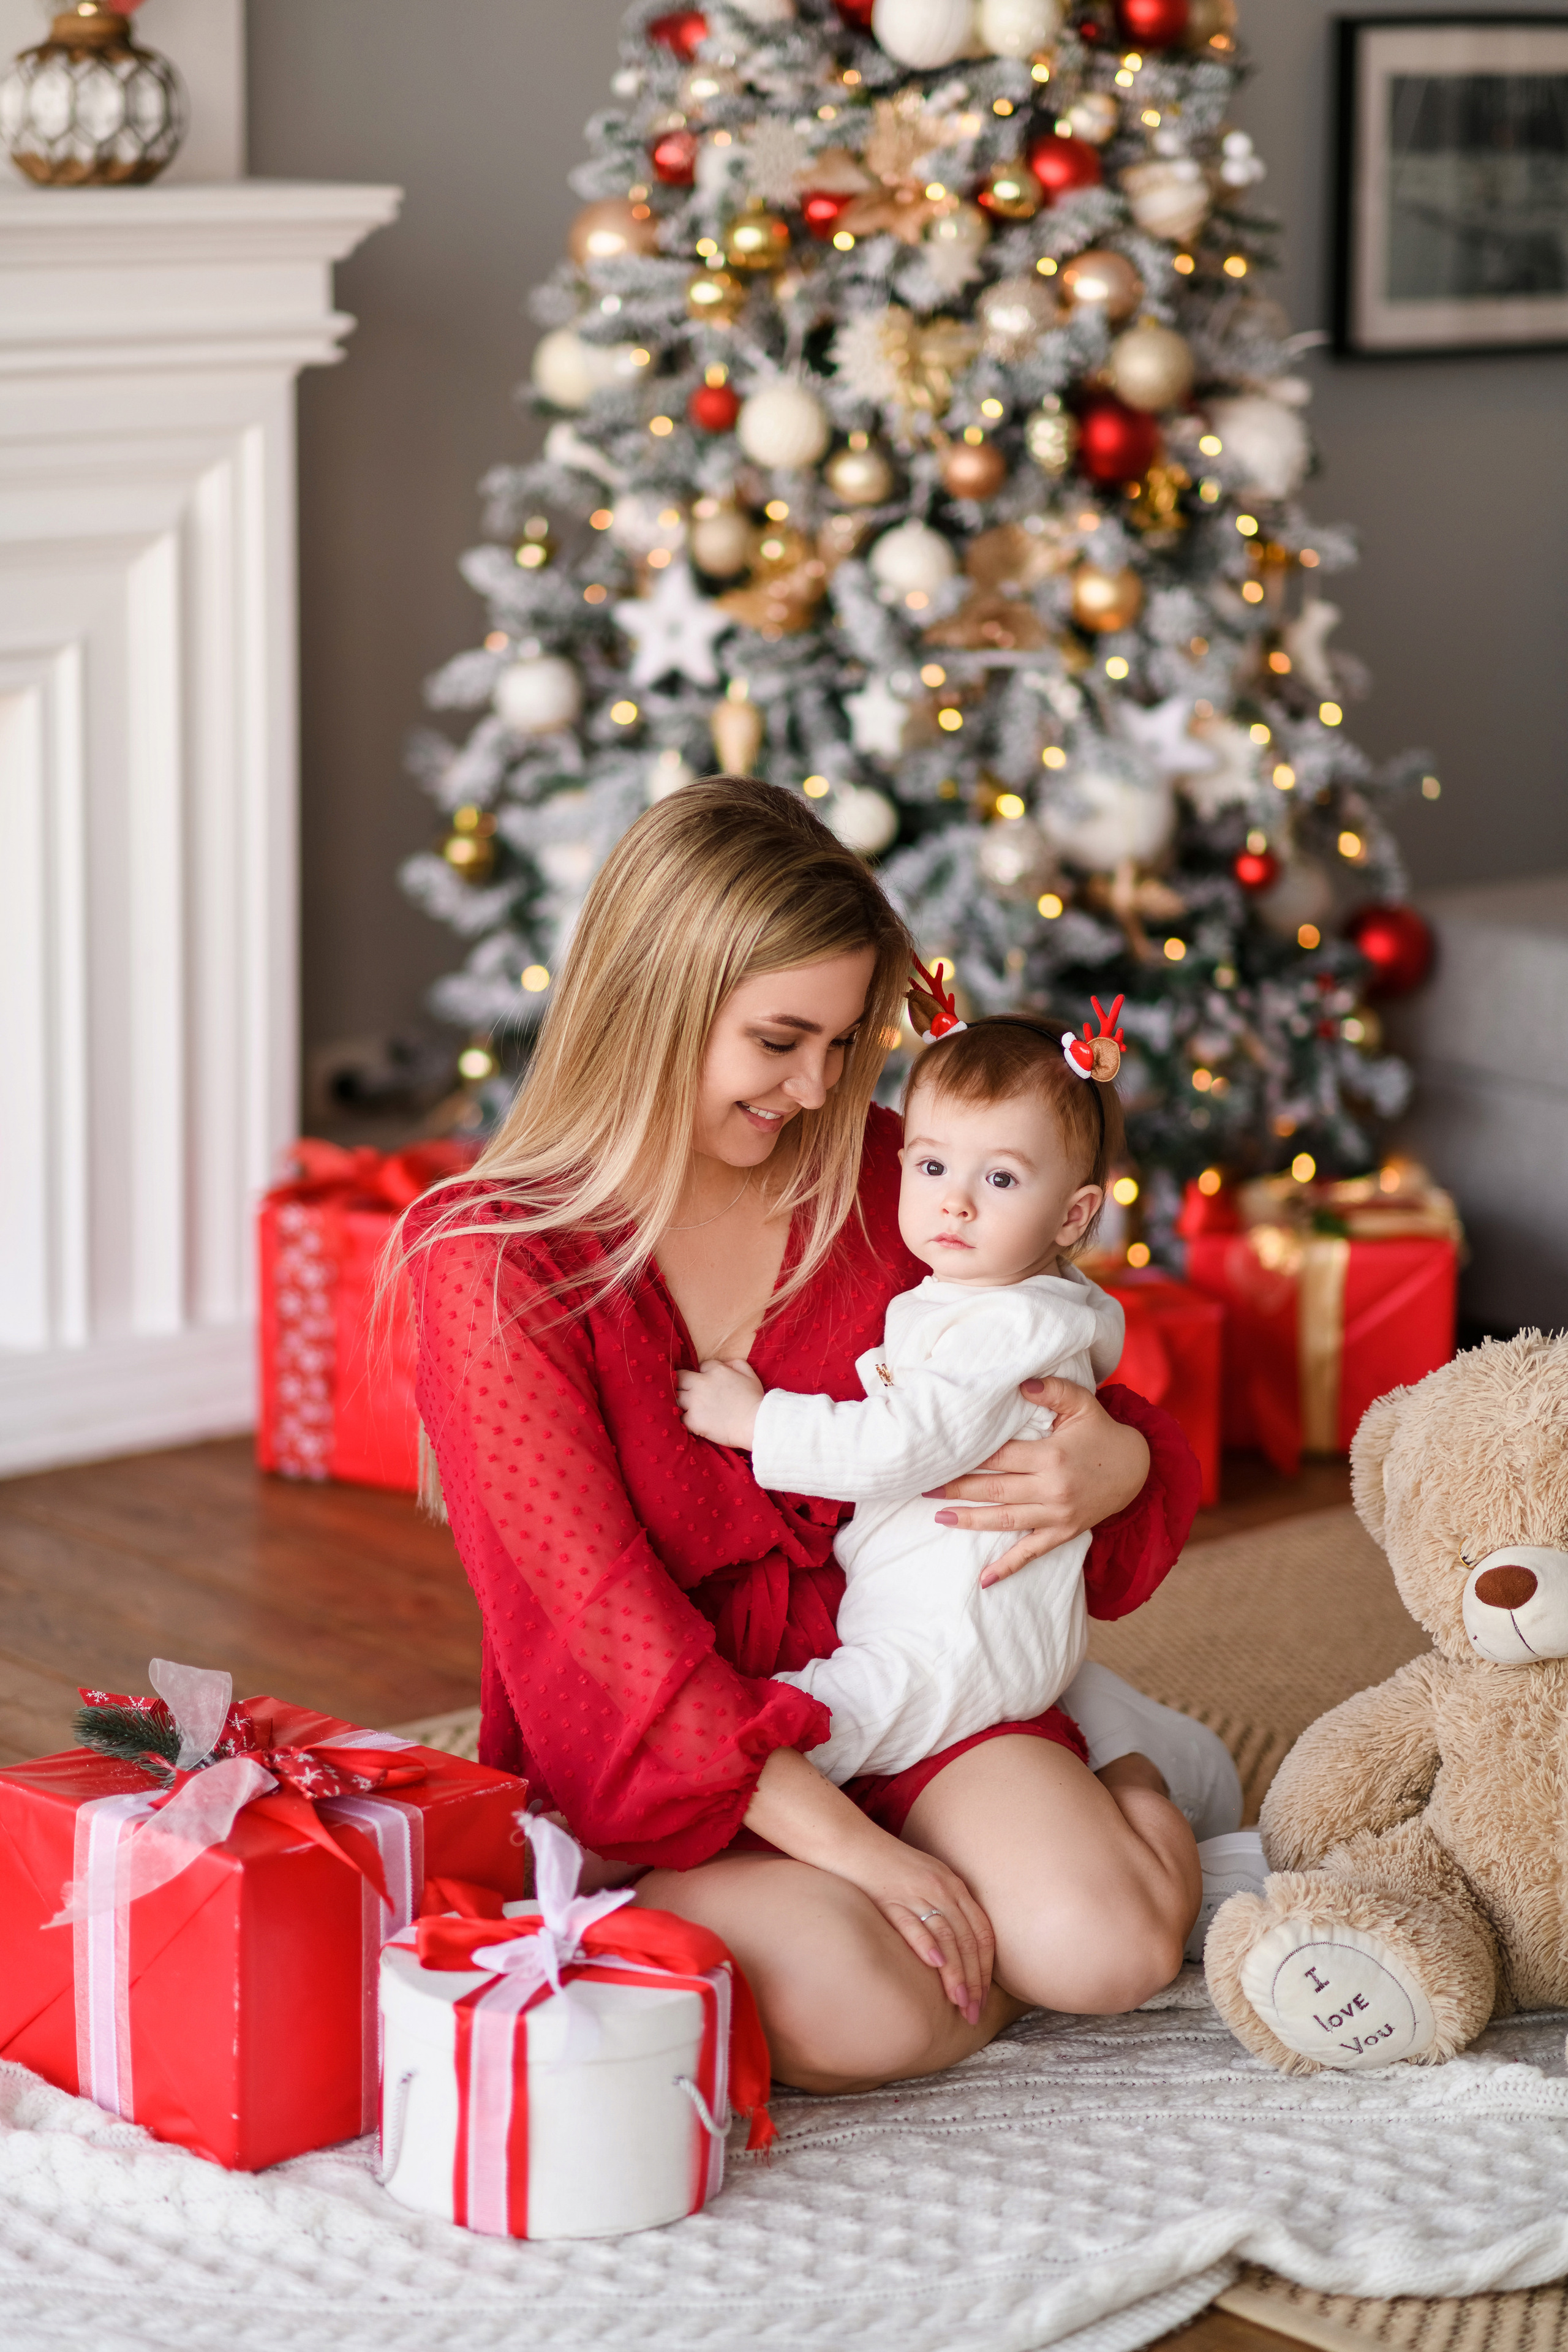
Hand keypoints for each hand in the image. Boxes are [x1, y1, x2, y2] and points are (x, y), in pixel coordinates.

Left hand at [676, 1356, 763, 1448]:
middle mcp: (701, 1383)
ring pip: (676, 1397)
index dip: (703, 1374)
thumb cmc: (755, 1400)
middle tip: (687, 1392)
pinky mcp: (692, 1420)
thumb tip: (724, 1364)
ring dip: (681, 1401)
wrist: (755, 1423)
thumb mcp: (750, 1374)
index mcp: (716, 1371)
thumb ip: (735, 1364)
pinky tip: (692, 1422)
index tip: (706, 1383)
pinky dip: (685, 1419)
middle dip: (681, 1383)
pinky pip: (680, 1417)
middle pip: (679, 1378)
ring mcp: (694, 1402)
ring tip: (687, 1407)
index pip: (700, 1366)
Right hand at [744, 1748, 993, 2021]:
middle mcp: (940, 1886)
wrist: (848, 1840)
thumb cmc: (884, 1867)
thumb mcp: (922, 1882)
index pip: (981, 1932)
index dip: (986, 1968)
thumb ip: (942, 1909)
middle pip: (968, 1938)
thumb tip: (952, 1951)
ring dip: (956, 1972)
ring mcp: (915, 1890)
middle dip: (975, 1980)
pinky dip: (925, 1942)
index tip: (984, 1999)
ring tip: (959, 2002)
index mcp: (952, 1884)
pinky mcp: (890, 1896)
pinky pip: (912, 1921)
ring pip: (946, 1935)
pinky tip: (933, 1964)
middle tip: (974, 2013)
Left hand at [929, 1374, 1149, 1586]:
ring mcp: (1058, 1515)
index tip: (941, 1455)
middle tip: (925, 1486)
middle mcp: (1052, 1489)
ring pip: (1005, 1521)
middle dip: (958, 1489)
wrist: (1138, 1469)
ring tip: (939, 1517)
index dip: (969, 1457)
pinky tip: (984, 1579)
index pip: (999, 1457)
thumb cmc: (1102, 1433)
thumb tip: (1021, 1384)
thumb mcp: (1083, 1405)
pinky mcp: (1064, 1533)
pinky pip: (1031, 1553)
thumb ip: (1053, 1390)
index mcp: (1051, 1456)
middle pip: (995, 1490)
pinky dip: (1007, 1567)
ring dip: (970, 1521)